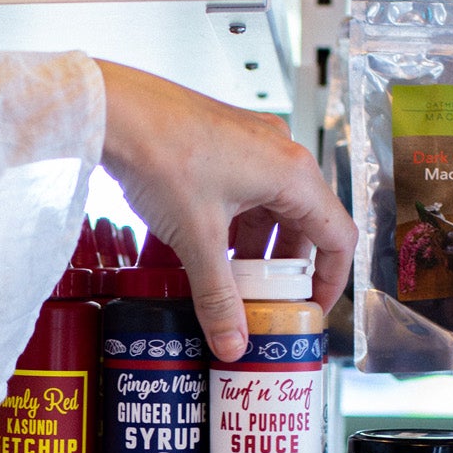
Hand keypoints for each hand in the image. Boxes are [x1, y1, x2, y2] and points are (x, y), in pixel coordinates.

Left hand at [97, 61, 354, 359]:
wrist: (113, 109)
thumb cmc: (161, 153)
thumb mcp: (196, 239)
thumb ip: (218, 297)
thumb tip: (233, 342)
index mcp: (293, 174)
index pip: (338, 237)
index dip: (330, 281)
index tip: (312, 310)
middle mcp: (281, 154)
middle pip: (304, 224)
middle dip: (284, 270)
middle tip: (264, 302)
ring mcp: (252, 144)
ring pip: (271, 210)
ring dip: (255, 250)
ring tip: (230, 283)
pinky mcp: (224, 142)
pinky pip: (245, 193)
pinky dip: (234, 227)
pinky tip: (207, 250)